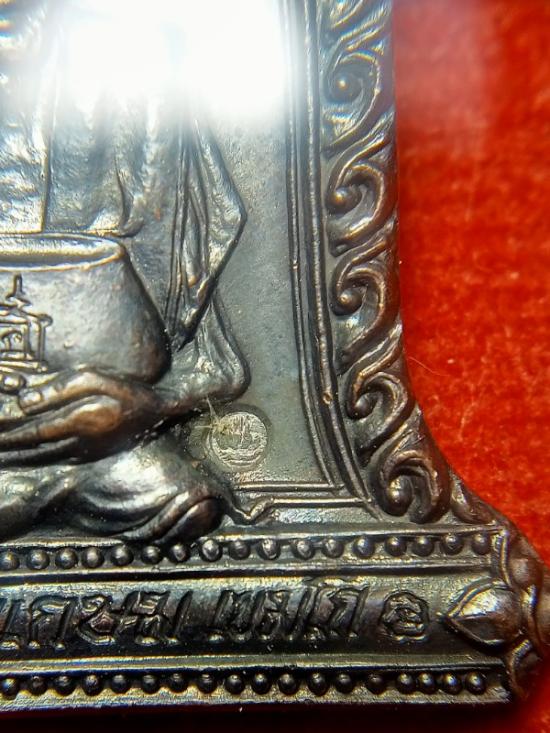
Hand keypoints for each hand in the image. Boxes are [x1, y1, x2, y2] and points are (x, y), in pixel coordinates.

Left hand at [0, 369, 165, 460]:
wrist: (155, 413)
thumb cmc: (125, 389)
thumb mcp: (95, 379)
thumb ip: (59, 389)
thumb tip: (23, 403)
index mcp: (79, 421)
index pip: (32, 430)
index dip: (7, 432)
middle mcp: (78, 442)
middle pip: (31, 447)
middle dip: (6, 446)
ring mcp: (83, 452)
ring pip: (40, 458)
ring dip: (15, 458)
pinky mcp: (88, 456)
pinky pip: (53, 461)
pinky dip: (32, 461)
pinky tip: (22, 458)